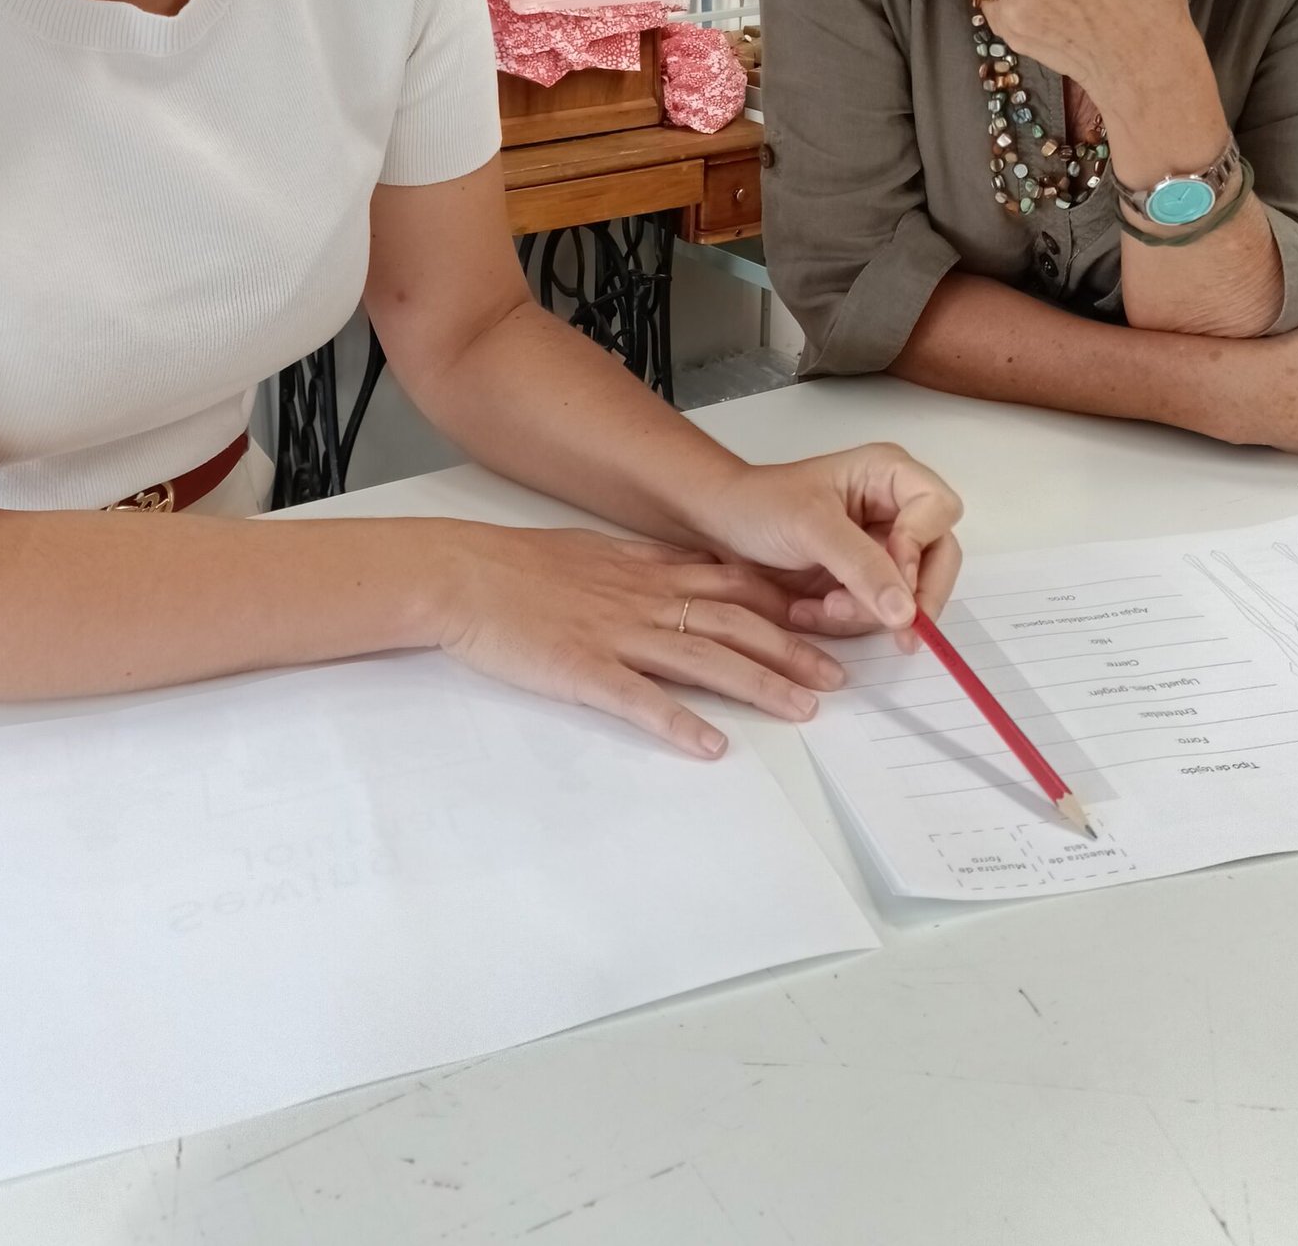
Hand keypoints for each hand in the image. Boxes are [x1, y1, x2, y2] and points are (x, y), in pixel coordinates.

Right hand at [430, 521, 850, 758]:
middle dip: (793, 651)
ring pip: (704, 660)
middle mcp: (644, 601)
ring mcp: (616, 635)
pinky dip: (679, 722)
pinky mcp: (583, 670)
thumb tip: (686, 575)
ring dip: (759, 684)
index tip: (824, 624)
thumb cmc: (519, 566)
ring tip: (803, 709)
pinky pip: (639, 700)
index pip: (733, 587)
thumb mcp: (594, 553)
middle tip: (837, 678)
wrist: (460, 573)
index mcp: (647, 573)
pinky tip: (711, 745)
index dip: (784, 608)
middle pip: (735, 625)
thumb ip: (644, 567)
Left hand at [693, 444, 963, 644]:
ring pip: (912, 595)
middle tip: (885, 624)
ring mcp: (884, 550)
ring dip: (869, 613)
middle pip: (939, 559)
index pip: (939, 510)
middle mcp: (897, 511)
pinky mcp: (866, 583)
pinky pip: (881, 614)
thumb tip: (907, 613)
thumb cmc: (759, 505)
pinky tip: (811, 610)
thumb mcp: (810, 527)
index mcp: (890, 475)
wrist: (719, 527)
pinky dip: (851, 621)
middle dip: (907, 594)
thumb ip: (862, 566)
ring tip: (822, 606)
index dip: (921, 544)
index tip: (893, 573)